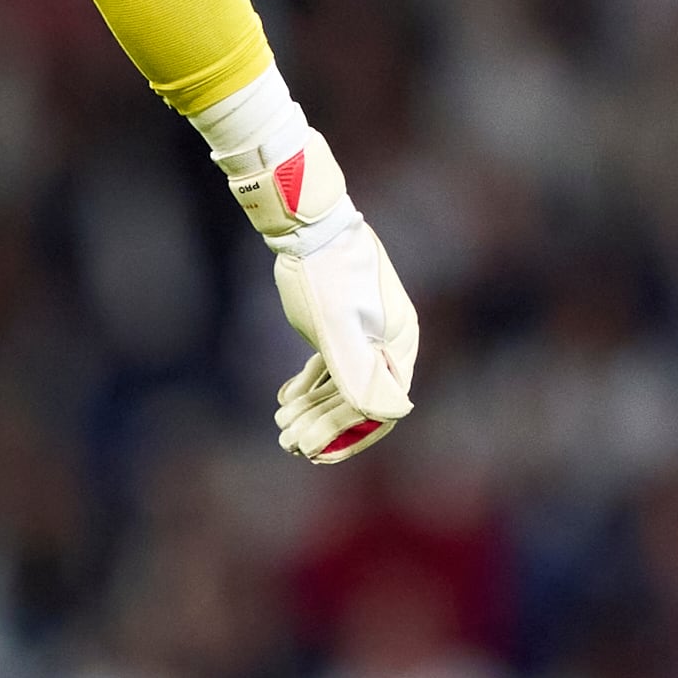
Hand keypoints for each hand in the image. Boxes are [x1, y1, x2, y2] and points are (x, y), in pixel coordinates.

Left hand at [268, 211, 418, 461]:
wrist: (307, 225)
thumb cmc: (325, 272)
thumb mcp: (337, 325)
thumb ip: (358, 369)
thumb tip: (387, 414)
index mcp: (397, 345)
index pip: (379, 408)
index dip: (347, 435)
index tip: (312, 451)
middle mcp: (386, 344)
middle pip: (358, 401)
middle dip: (322, 425)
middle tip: (286, 441)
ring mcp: (363, 335)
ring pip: (340, 386)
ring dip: (312, 409)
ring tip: (280, 425)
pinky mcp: (340, 326)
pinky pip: (328, 367)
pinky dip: (308, 386)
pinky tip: (285, 399)